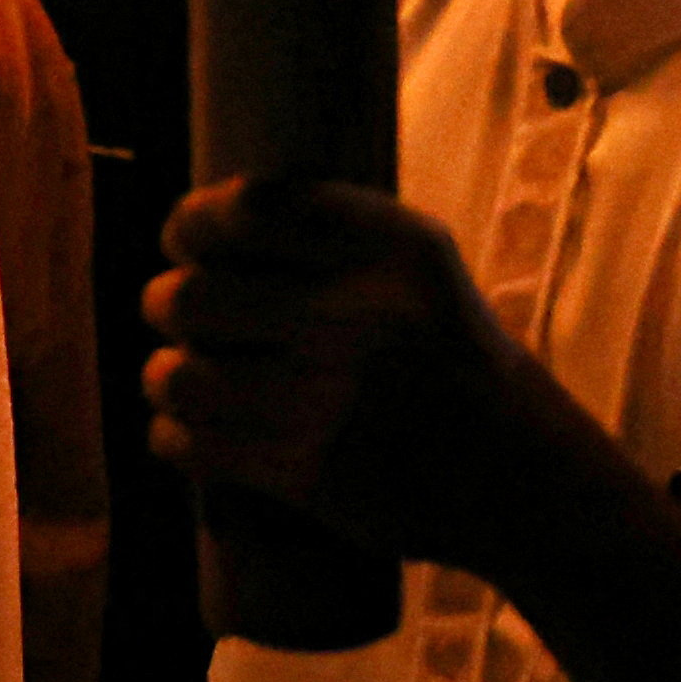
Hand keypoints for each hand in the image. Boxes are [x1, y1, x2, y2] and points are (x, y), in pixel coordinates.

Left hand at [144, 180, 536, 565]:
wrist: (515, 472)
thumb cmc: (446, 355)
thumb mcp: (421, 265)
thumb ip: (330, 228)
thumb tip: (205, 216)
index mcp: (391, 249)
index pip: (245, 208)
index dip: (193, 224)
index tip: (191, 244)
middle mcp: (357, 315)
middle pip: (193, 296)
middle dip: (168, 305)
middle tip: (179, 314)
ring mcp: (328, 398)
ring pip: (178, 375)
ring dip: (165, 376)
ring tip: (180, 378)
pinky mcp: (305, 472)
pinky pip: (188, 443)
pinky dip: (176, 436)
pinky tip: (194, 431)